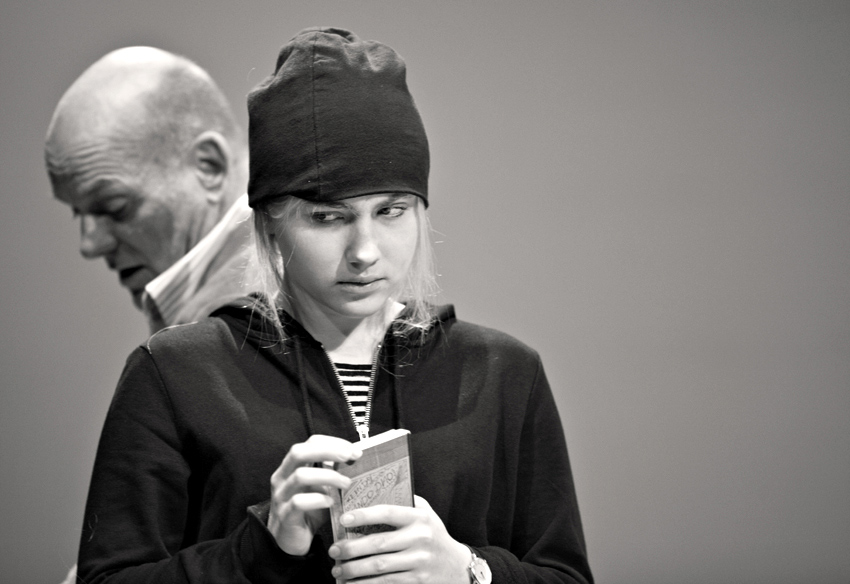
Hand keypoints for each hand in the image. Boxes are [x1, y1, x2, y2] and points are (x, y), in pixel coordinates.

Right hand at [268, 434, 361, 555]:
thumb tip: (354, 457)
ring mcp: (281, 496)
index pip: (309, 443)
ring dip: (328, 476)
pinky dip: (318, 499)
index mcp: (291, 466)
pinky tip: (331, 502)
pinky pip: (299, 502)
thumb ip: (332, 472)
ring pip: (300, 476)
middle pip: (299, 452)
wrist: (290, 541)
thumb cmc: (309, 511)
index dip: (332, 442)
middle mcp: (282, 477)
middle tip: (349, 457)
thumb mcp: (322, 488)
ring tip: (346, 483)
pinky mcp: (285, 516)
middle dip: (327, 451)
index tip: (353, 451)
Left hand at [328, 495, 470, 582]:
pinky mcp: (416, 580)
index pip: (388, 513)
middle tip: (333, 550)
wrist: (456, 566)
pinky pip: (385, 583)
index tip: (343, 518)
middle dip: (351, 548)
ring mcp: (418, 561)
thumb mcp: (426, 514)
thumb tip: (374, 490)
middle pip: (378, 543)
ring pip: (379, 566)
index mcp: (419, 518)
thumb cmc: (433, 535)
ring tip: (337, 570)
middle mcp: (419, 538)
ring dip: (354, 569)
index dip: (364, 515)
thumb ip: (406, 502)